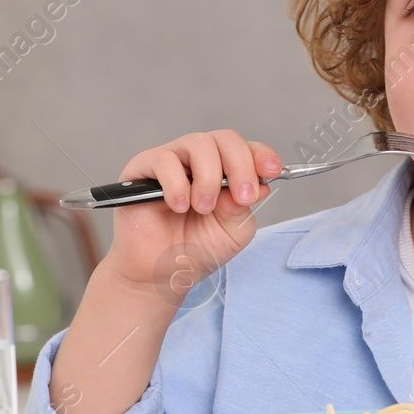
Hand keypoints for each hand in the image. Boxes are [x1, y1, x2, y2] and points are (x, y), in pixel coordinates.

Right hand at [103, 130, 281, 302]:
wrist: (160, 275)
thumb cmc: (195, 251)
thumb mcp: (232, 232)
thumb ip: (243, 206)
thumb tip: (257, 184)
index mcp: (224, 171)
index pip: (246, 149)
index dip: (261, 156)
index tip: (272, 172)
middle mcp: (198, 161)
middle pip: (224, 139)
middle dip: (240, 166)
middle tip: (241, 197)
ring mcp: (171, 162)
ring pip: (197, 143)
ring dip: (208, 178)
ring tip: (203, 208)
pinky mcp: (141, 170)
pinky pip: (163, 160)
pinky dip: (177, 183)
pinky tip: (179, 206)